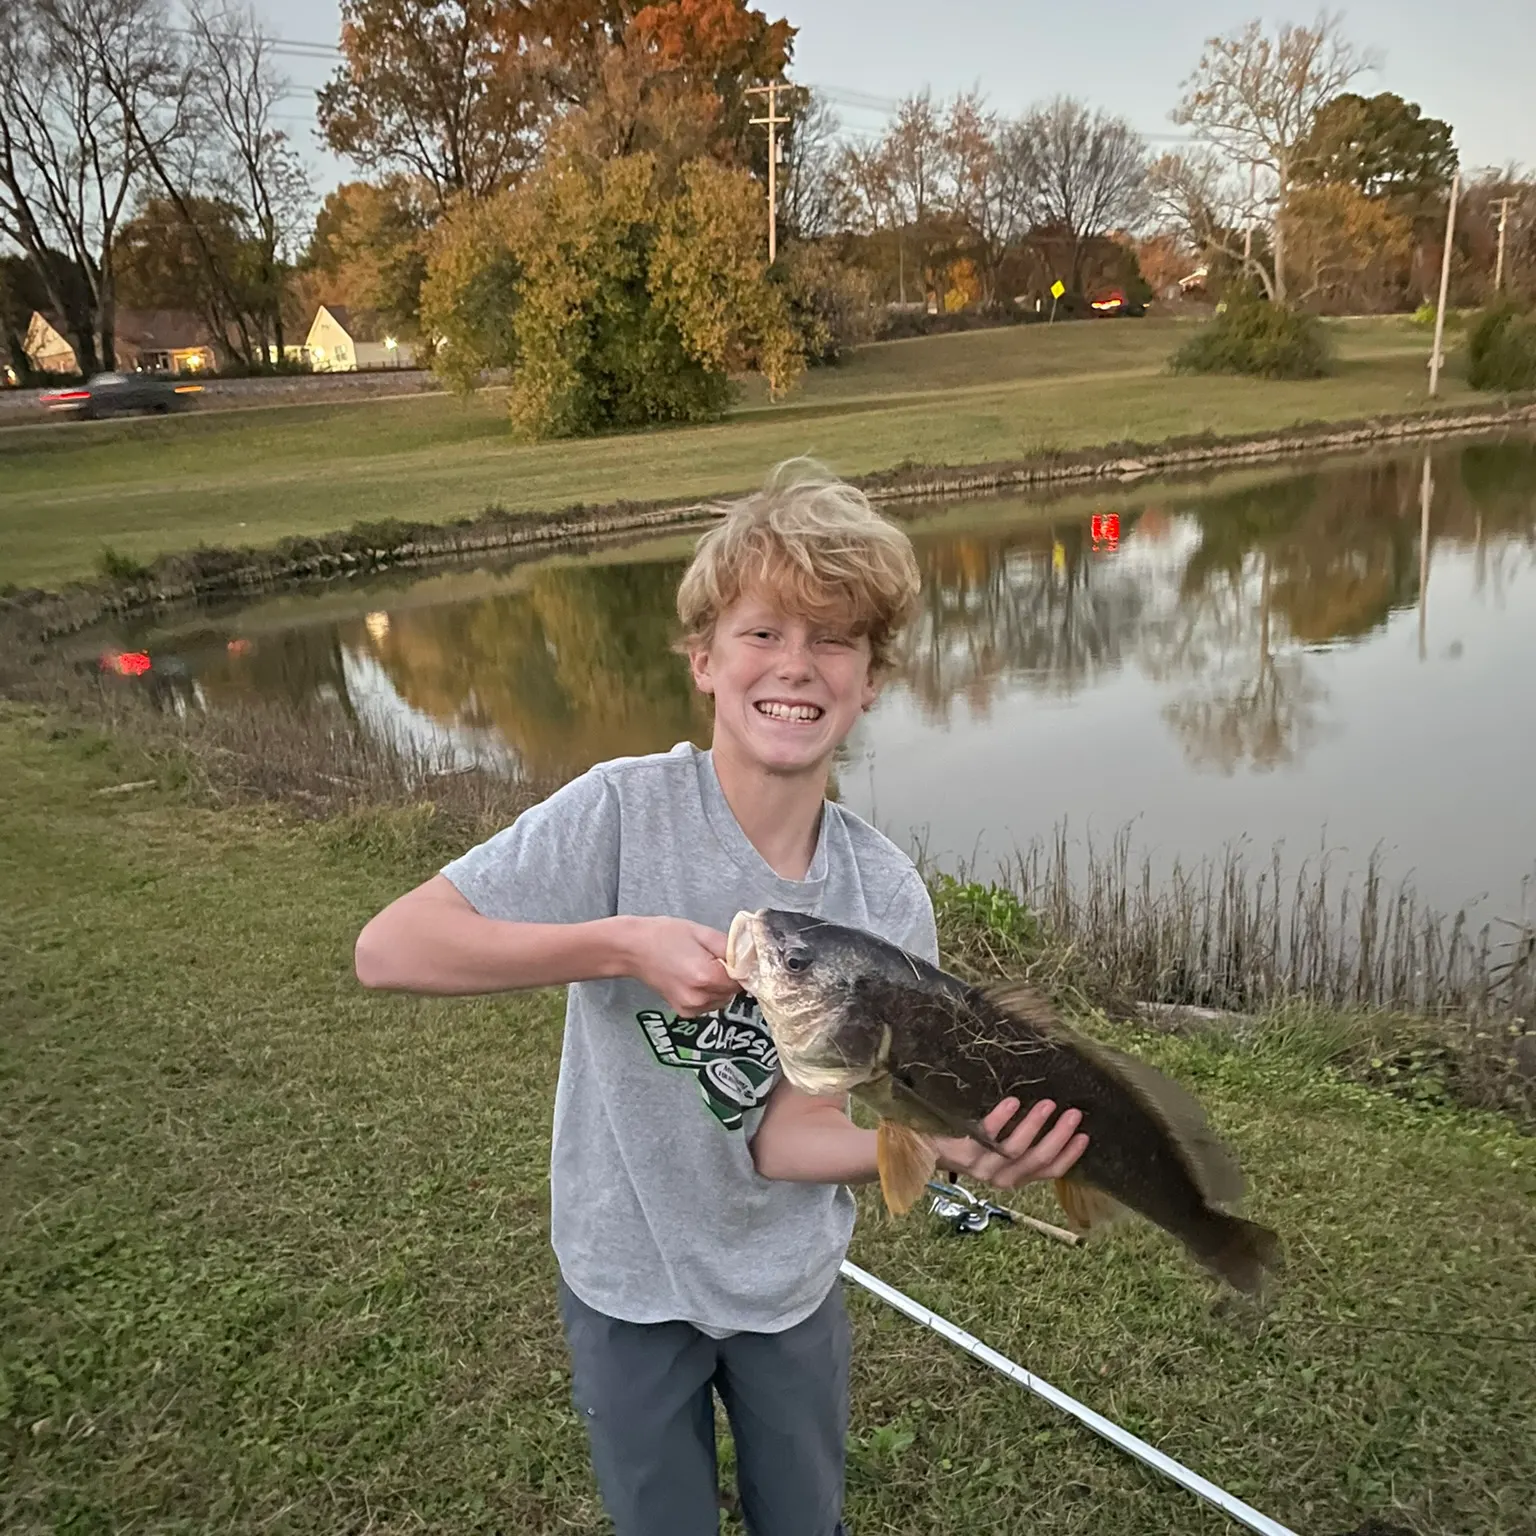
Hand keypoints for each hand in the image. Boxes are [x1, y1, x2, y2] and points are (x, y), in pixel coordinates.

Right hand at [622, 916, 738, 1016]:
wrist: (633, 949)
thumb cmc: (664, 935)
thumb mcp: (702, 932)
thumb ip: (730, 947)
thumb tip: (750, 957)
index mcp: (706, 976)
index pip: (742, 979)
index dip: (742, 967)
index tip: (737, 957)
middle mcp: (699, 997)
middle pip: (733, 991)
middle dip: (730, 976)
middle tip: (713, 957)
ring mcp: (691, 1007)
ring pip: (723, 998)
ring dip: (720, 985)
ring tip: (701, 966)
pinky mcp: (684, 1012)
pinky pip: (709, 1004)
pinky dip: (708, 992)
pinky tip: (693, 977)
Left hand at [935, 1097, 1087, 1190]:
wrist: (923, 1148)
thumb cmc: (968, 1142)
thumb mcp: (998, 1149)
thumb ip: (1022, 1142)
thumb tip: (1054, 1115)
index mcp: (1014, 1177)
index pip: (1049, 1172)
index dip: (1069, 1155)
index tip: (1085, 1135)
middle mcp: (1001, 1177)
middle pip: (1037, 1160)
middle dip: (1059, 1137)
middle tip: (1074, 1113)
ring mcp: (982, 1166)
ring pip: (1015, 1150)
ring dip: (1035, 1125)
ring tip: (1048, 1103)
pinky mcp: (963, 1152)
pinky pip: (987, 1135)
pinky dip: (1002, 1118)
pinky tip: (1013, 1101)